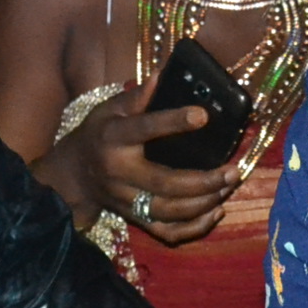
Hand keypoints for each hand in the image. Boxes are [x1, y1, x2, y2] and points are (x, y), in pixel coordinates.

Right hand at [33, 79, 237, 245]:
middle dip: (203, 180)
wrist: (74, 175)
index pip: (144, 130)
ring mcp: (127, 201)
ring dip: (204, 202)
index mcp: (113, 139)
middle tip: (233, 170)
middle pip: (165, 183)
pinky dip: (195, 228)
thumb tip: (163, 75)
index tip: (203, 115)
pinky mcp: (135, 219)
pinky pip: (167, 232)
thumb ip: (137, 97)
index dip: (173, 122)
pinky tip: (216, 211)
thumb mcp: (110, 109)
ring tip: (228, 185)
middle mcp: (120, 174)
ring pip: (169, 212)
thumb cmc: (98, 134)